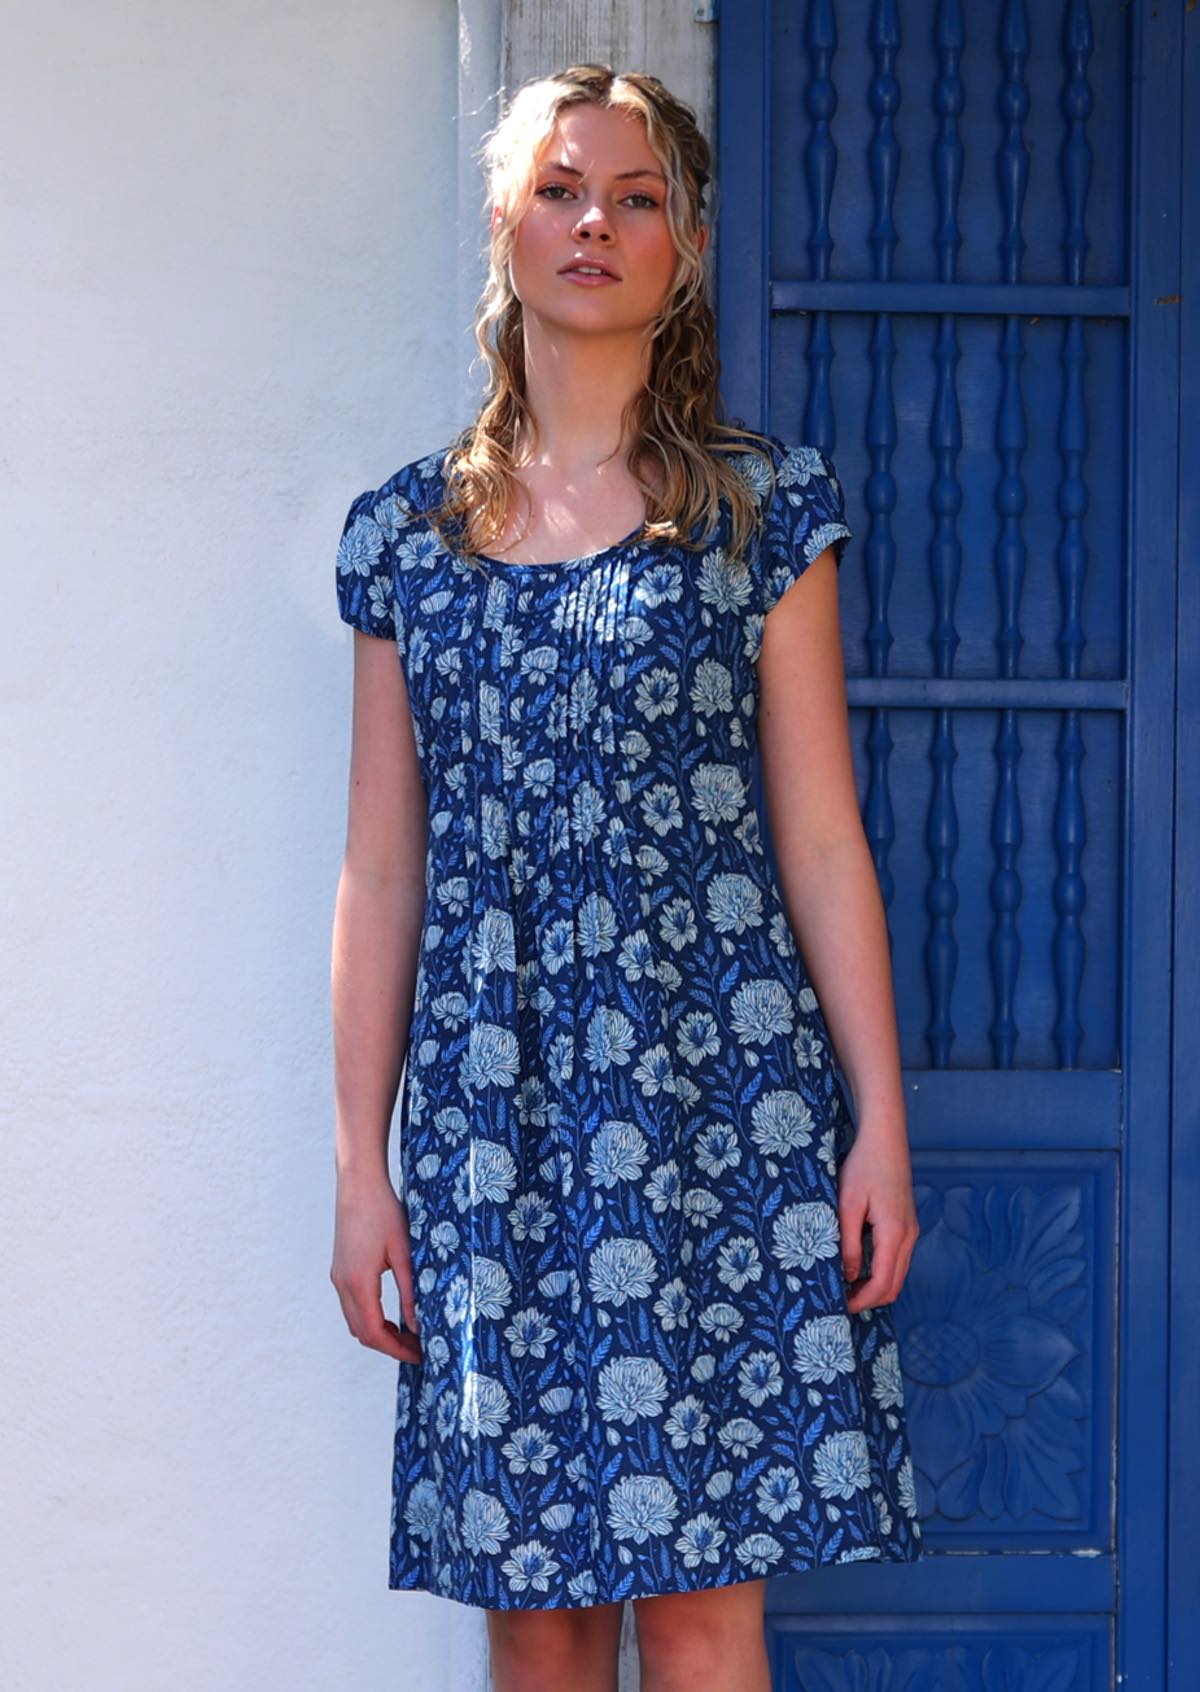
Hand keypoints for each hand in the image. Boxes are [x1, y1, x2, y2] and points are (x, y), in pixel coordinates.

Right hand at [330, 1171, 421, 1363]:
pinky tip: (391, 1314)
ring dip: (378, 1333)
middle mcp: (342, 1284)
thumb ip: (410, 1292)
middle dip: (389, 1346)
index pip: (375, 1333)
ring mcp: (338, 1277)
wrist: (358, 1184)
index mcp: (358, 1283)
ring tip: (408, 1333)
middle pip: (362, 1333)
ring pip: (355, 1321)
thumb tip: (419, 1325)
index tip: (420, 1355)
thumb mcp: (404, 1253)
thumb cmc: (384, 1213)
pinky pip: (352, 1306)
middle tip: (418, 1347)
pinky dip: (370, 1317)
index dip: (397, 1350)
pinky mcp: (339, 1269)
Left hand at [836, 1124, 919, 1314]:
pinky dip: (881, 1271)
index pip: (883, 1283)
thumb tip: (848, 1276)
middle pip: (894, 1285)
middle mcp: (908, 1236)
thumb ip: (848, 1243)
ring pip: (897, 1274)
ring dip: (876, 1286)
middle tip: (841, 1301)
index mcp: (894, 1234)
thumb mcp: (847, 1205)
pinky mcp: (908, 1225)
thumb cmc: (864, 1167)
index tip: (841, 1307)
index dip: (862, 1301)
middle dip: (870, 1299)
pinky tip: (860, 1267)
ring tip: (846, 1286)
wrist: (885, 1141)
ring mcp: (911, 1231)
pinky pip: (897, 1259)